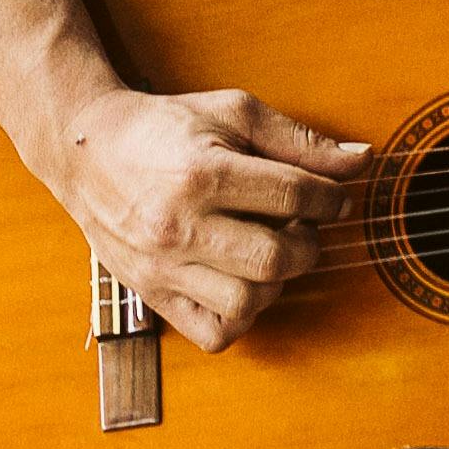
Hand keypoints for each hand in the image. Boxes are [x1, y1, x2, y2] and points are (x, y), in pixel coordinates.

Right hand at [57, 78, 372, 352]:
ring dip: (276, 281)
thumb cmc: (164, 127)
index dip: (331, 197)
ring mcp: (162, 268)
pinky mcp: (152, 296)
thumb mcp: (232, 113)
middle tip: (300, 225)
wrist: (85, 151)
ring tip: (268, 252)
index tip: (334, 197)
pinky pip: (214, 334)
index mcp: (202, 173)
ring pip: (248, 302)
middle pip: (276, 257)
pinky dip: (240, 318)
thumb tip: (363, 159)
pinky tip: (240, 283)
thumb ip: (299, 140)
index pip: (293, 194)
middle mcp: (179, 226)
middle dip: (307, 243)